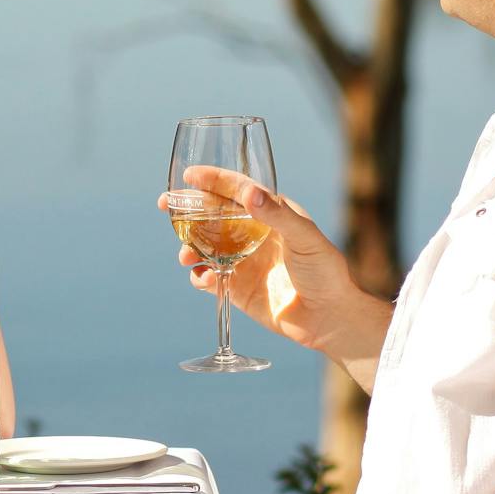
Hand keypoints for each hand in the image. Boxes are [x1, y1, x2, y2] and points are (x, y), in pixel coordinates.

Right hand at [163, 165, 351, 353]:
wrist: (330, 318)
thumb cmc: (326, 271)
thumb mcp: (305, 238)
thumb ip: (277, 215)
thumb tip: (248, 192)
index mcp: (270, 214)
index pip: (235, 189)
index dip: (211, 180)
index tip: (188, 175)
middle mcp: (252, 234)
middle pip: (211, 215)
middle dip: (187, 209)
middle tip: (165, 205)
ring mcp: (243, 261)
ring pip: (204, 246)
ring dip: (189, 246)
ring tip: (184, 254)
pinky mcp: (237, 288)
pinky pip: (209, 278)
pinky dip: (200, 276)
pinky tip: (204, 278)